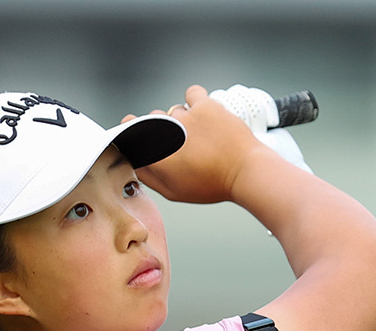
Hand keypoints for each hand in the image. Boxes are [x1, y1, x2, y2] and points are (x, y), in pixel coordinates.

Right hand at [126, 85, 263, 205]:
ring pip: (173, 110)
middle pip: (152, 120)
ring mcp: (185, 117)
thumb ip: (149, 177)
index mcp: (157, 154)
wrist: (245, 172)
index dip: (130, 127)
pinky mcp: (204, 105)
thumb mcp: (174, 191)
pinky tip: (200, 112)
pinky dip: (194, 100)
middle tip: (179, 142)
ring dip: (181, 119)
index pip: (130, 129)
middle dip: (161, 128)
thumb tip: (135, 162)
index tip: (133, 127)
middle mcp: (167, 132)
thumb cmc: (213, 184)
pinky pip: (192, 93)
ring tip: (198, 134)